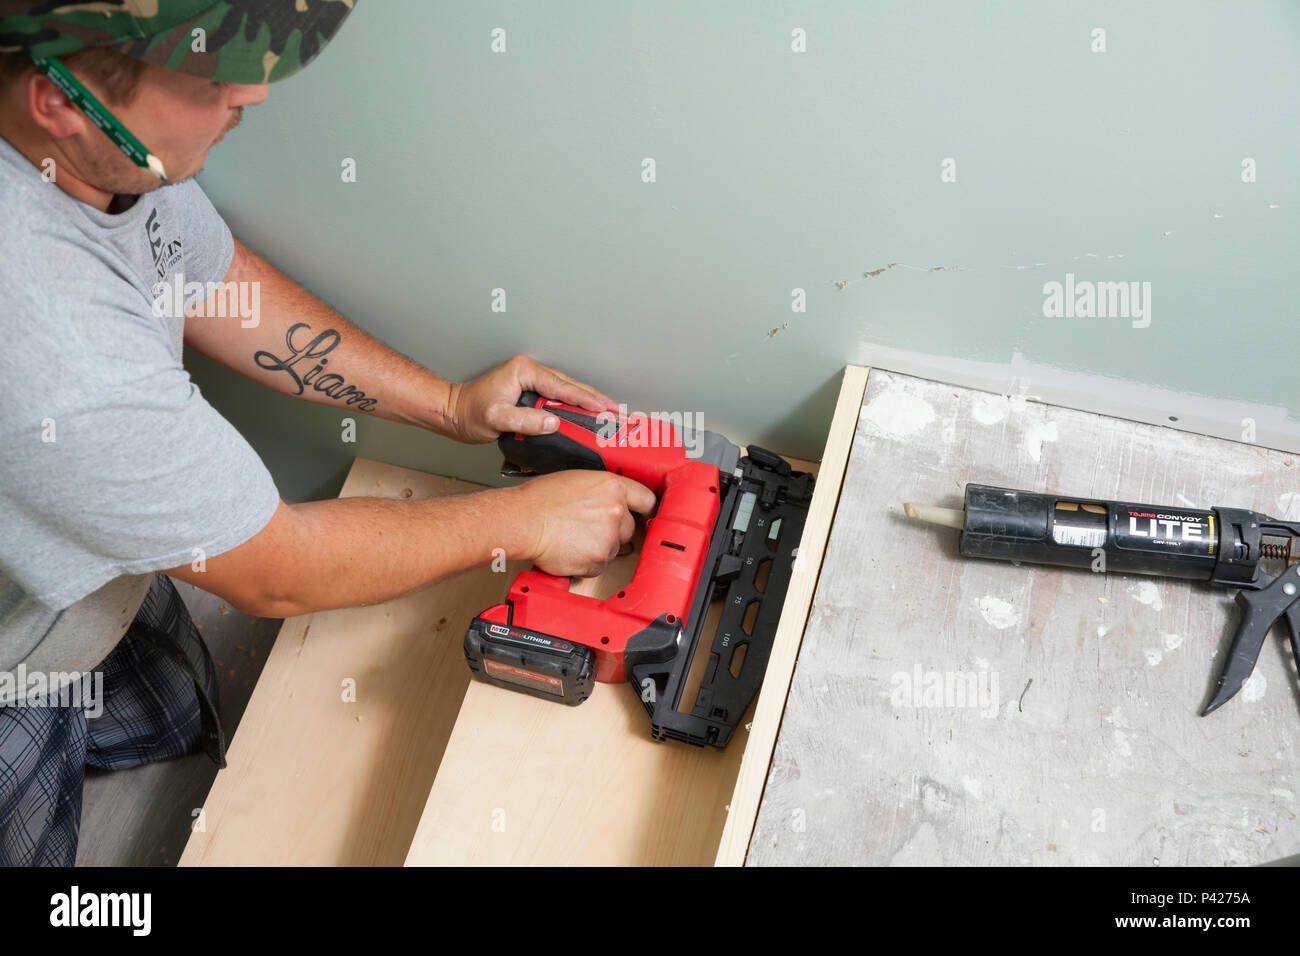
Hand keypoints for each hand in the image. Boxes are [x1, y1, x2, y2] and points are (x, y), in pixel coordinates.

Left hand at [445, 355, 615, 443]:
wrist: (453, 412)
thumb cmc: (470, 413)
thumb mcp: (496, 419)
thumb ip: (525, 420)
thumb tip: (553, 422)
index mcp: (524, 371)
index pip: (562, 386)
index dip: (586, 399)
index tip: (604, 408)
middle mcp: (530, 371)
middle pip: (570, 385)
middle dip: (593, 398)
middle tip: (615, 411)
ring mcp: (530, 380)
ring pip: (566, 389)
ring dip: (586, 401)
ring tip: (607, 412)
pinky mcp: (529, 390)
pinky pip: (558, 396)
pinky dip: (573, 404)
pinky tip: (585, 414)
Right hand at [513, 471, 656, 577]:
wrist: (523, 520)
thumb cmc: (541, 499)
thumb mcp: (578, 480)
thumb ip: (603, 491)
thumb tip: (613, 501)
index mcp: (612, 487)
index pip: (646, 499)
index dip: (645, 509)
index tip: (644, 515)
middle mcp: (616, 511)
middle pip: (629, 528)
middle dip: (614, 531)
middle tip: (590, 528)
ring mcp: (608, 537)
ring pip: (614, 548)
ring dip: (599, 547)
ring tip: (575, 537)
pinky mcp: (598, 560)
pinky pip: (601, 566)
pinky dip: (588, 563)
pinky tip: (572, 550)